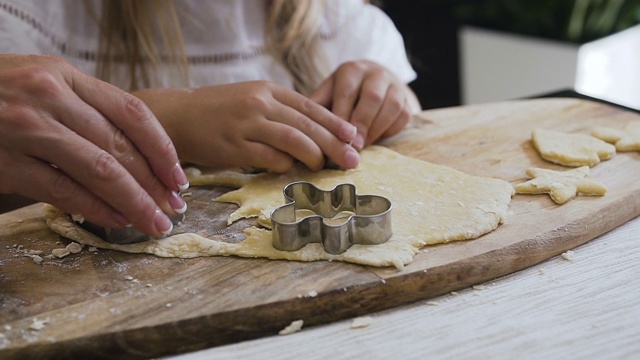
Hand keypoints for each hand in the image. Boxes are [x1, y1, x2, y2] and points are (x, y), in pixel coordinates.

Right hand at [0, 55, 187, 236]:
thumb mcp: (43, 86)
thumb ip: (86, 109)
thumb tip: (141, 153)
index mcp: (65, 74)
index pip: (133, 112)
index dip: (163, 149)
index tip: (180, 178)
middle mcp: (48, 95)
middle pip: (121, 145)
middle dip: (155, 183)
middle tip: (174, 209)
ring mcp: (24, 128)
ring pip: (100, 170)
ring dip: (134, 202)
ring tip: (155, 223)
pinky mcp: (4, 161)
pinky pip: (64, 191)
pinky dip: (97, 209)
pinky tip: (117, 221)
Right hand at [134, 81, 359, 172]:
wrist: (178, 116)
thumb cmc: (218, 112)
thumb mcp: (250, 99)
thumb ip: (279, 111)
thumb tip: (314, 134)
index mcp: (267, 89)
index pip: (310, 106)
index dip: (335, 123)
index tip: (353, 136)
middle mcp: (259, 103)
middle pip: (307, 125)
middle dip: (334, 144)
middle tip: (352, 159)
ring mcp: (246, 124)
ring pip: (293, 140)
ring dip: (313, 156)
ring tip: (322, 166)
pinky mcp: (234, 146)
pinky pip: (270, 158)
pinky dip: (285, 165)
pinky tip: (290, 169)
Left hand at [310, 60, 419, 149]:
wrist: (374, 83)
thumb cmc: (343, 94)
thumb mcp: (327, 95)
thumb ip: (316, 108)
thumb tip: (299, 130)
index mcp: (351, 69)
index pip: (347, 92)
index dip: (343, 116)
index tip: (337, 137)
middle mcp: (375, 72)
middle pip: (372, 97)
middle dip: (363, 123)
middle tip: (354, 147)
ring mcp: (395, 85)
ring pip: (391, 106)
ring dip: (376, 129)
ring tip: (363, 146)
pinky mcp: (407, 100)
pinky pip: (403, 116)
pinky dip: (389, 130)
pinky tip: (376, 140)